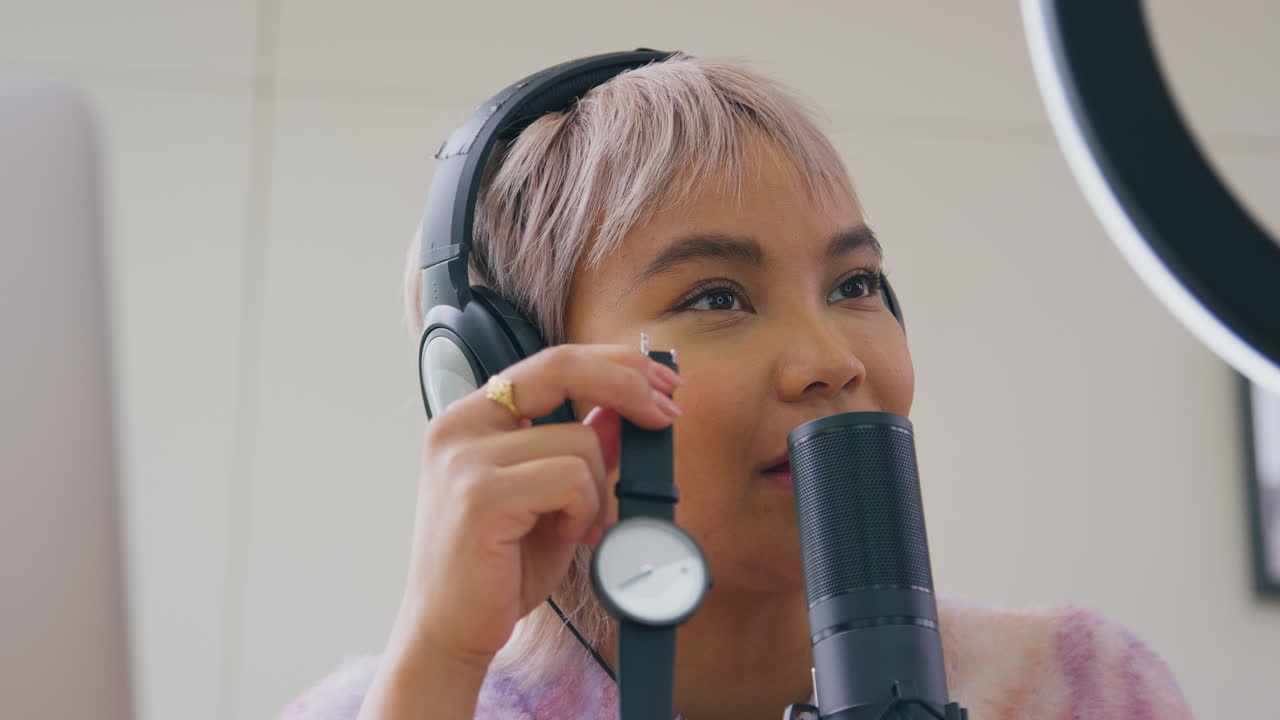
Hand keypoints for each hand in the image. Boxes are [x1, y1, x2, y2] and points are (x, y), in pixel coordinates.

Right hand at [389, 344, 682, 667]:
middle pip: (562, 367)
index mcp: (471, 418)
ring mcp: (465, 458)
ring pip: (580, 441)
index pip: (551, 362)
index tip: (661, 382)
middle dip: (629, 384)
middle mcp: (459, 426)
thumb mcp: (551, 497)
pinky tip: (564, 537)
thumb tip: (623, 410)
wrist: (451, 631)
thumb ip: (579, 449)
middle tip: (669, 413)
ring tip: (577, 526)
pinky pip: (571, 479)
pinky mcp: (481, 496)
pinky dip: (585, 511)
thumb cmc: (498, 567)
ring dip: (599, 489)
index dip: (615, 365)